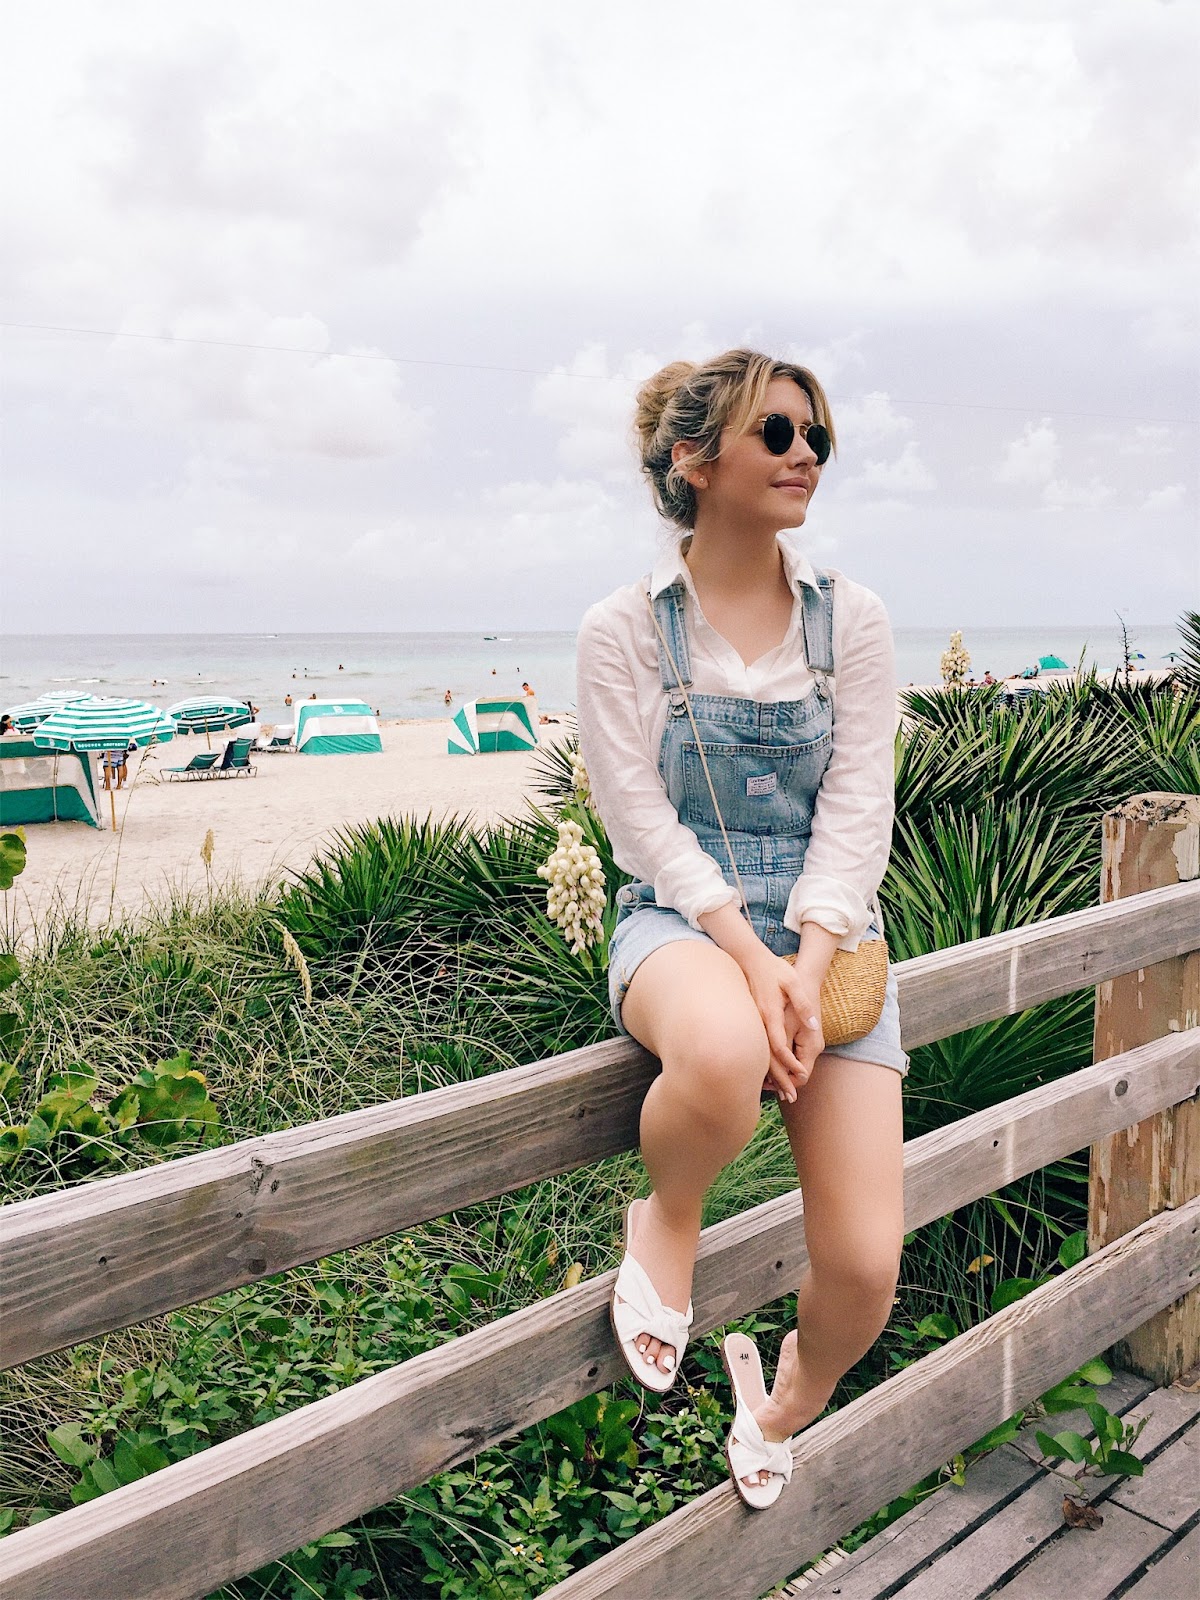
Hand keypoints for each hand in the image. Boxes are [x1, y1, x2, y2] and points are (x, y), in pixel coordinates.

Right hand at [742, 953, 823, 1102]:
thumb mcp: (793, 982)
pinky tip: (768, 1075)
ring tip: (780, 1093)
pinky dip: (763, 1063)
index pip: (779, 1046)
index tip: (801, 1077)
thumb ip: (803, 1004)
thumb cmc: (774, 970)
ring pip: (760, 1055)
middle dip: (780, 1080)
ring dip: (770, 1076)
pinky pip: (756, 1048)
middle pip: (768, 1057)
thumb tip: (814, 1025)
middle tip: (792, 1098)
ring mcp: (752, 1023)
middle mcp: (759, 1022)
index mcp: (770, 1014)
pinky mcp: (751, 1022)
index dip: (790, 1063)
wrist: (749, 959)